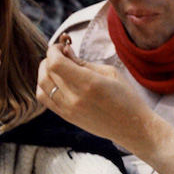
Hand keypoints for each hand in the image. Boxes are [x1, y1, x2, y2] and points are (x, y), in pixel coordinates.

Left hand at [37, 44, 154, 148]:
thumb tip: (65, 51)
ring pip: (41, 86)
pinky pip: (45, 100)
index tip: (61, 47)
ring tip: (57, 68)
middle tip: (61, 54)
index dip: (53, 50)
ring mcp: (68, 110)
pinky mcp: (67, 118)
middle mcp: (74, 98)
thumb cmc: (126, 97)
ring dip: (44, 72)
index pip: (55, 63)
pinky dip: (44, 86)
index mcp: (88, 84)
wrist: (132, 127)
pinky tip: (56, 81)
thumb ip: (84, 62)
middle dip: (49, 58)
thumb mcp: (110, 72)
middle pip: (46, 73)